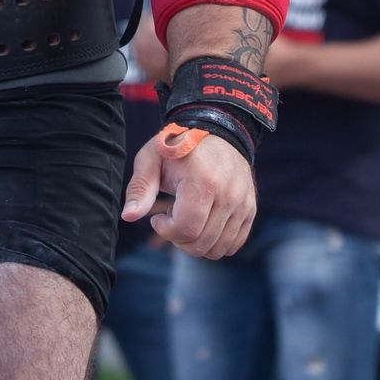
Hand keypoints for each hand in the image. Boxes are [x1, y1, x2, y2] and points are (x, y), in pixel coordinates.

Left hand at [121, 125, 255, 260]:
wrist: (217, 131)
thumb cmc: (178, 146)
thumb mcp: (151, 158)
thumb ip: (140, 188)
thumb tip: (128, 216)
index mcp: (203, 181)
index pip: (186, 229)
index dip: (165, 231)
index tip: (158, 217)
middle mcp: (229, 194)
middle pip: (202, 243)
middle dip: (178, 239)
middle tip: (171, 218)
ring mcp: (243, 203)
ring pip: (218, 249)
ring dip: (196, 241)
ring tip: (188, 216)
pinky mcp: (250, 209)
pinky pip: (233, 245)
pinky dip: (215, 242)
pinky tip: (203, 222)